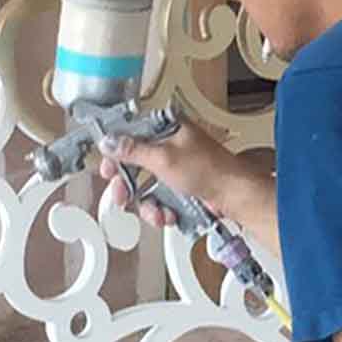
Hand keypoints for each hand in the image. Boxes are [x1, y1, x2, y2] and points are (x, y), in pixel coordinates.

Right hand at [95, 121, 245, 226]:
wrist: (234, 195)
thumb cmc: (210, 169)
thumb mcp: (164, 158)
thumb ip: (133, 151)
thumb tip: (109, 142)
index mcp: (167, 128)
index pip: (131, 134)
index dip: (115, 151)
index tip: (107, 166)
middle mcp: (171, 145)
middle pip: (135, 164)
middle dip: (128, 184)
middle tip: (121, 194)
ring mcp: (176, 167)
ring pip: (146, 185)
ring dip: (147, 203)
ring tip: (155, 211)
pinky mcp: (181, 186)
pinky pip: (160, 198)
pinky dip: (161, 209)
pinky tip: (167, 214)